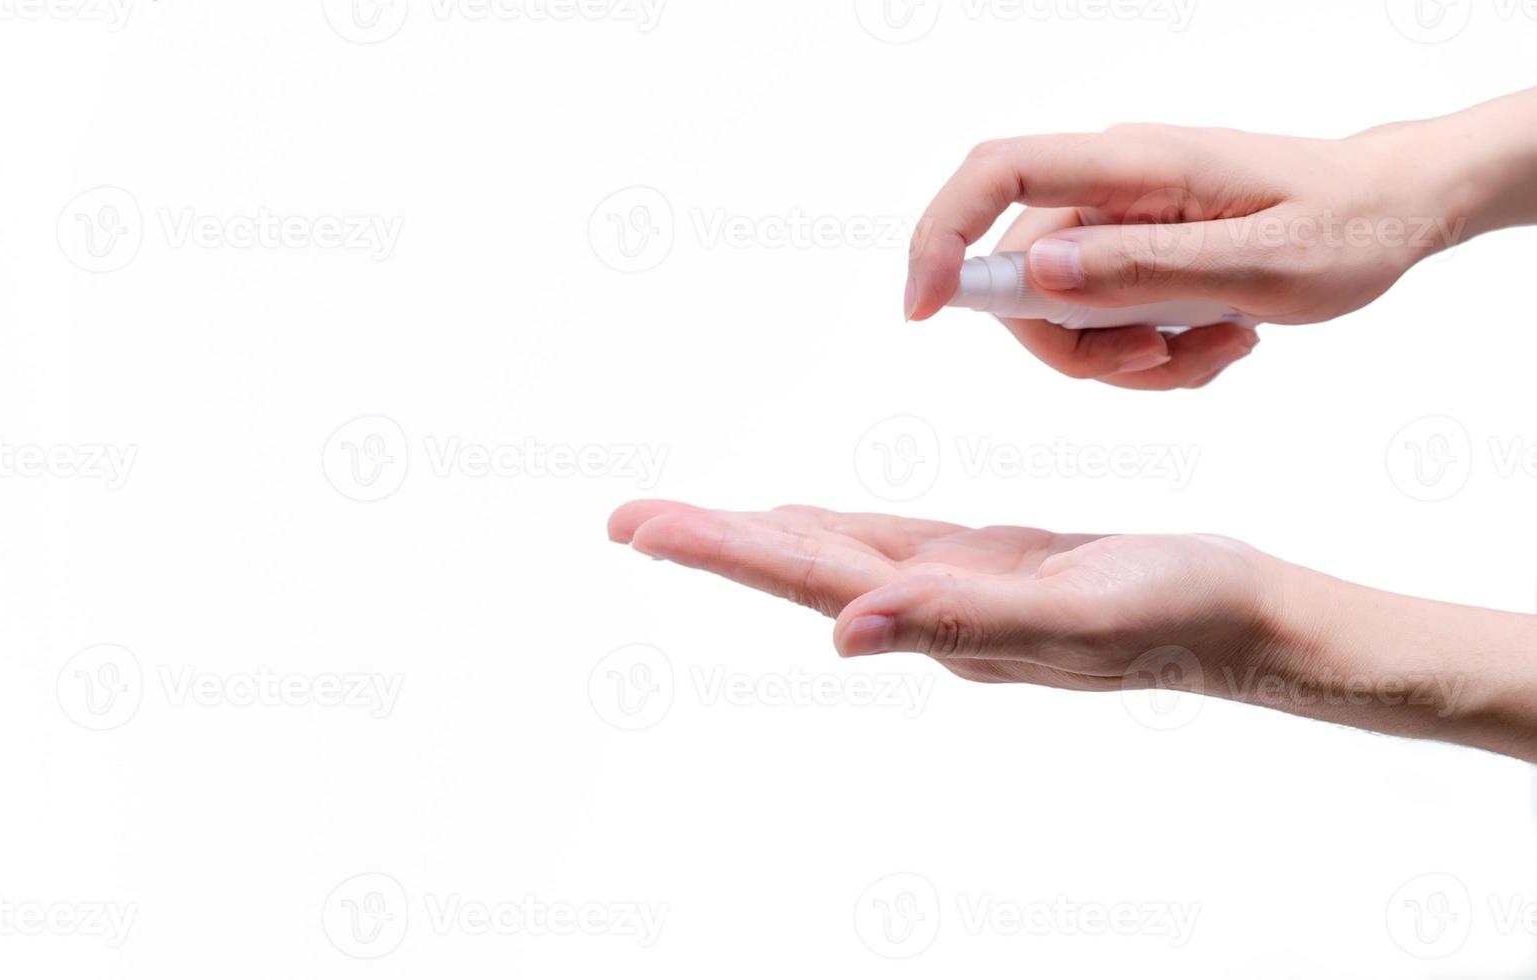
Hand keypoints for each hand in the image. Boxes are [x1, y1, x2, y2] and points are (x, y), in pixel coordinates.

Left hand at [608, 499, 1280, 688]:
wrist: (1243, 616)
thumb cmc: (1177, 615)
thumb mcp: (1076, 615)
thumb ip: (962, 620)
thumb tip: (843, 634)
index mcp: (939, 619)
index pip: (807, 581)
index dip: (724, 551)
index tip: (642, 527)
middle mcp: (931, 611)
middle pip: (800, 569)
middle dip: (713, 541)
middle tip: (627, 517)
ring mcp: (957, 589)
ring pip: (835, 555)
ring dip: (758, 537)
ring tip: (687, 521)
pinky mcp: (988, 564)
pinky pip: (890, 544)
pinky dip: (833, 530)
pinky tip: (803, 521)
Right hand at [904, 91, 1536, 388]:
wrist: (1393, 211)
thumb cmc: (1344, 226)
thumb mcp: (1259, 264)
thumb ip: (1143, 268)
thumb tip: (1035, 271)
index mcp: (1133, 165)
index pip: (997, 174)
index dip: (940, 236)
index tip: (924, 311)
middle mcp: (1110, 185)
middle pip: (1022, 275)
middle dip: (1077, 345)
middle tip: (1158, 363)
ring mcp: (1118, 219)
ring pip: (1062, 312)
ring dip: (1125, 358)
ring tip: (1216, 346)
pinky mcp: (1132, 251)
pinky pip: (1099, 321)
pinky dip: (1147, 353)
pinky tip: (1216, 339)